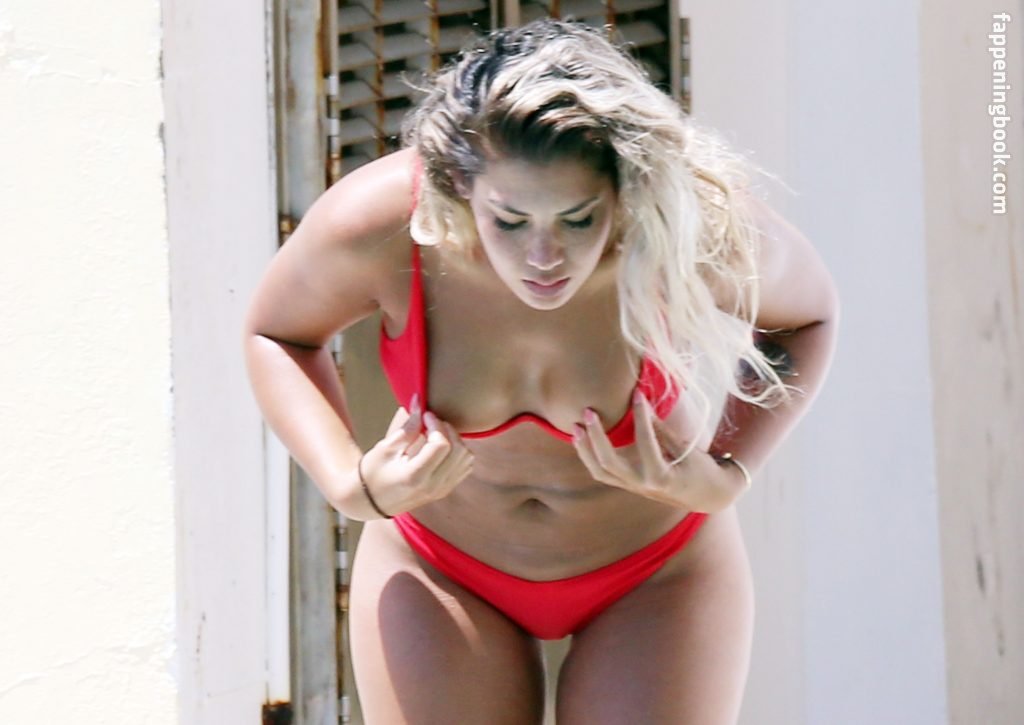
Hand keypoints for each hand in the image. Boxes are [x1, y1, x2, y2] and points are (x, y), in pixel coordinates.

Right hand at [357, 394, 473, 515]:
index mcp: (415, 476)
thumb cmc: (372, 473)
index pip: (441, 445)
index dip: (436, 424)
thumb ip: (408, 426)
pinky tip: (441, 447)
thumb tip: (420, 402)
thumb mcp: (385, 448)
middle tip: (431, 422)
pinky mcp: (445, 491)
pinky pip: (464, 467)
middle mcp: (433, 486)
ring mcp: (441, 491)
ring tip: (435, 434)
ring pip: (466, 458)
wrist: (369, 502)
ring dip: (455, 440)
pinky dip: (458, 452)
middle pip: (459, 450)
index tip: (425, 416)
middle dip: (447, 430)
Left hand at [571, 391, 744, 512]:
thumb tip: (640, 404)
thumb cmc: (701, 470)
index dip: (641, 415)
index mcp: (660, 476)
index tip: (637, 393)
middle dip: (595, 437)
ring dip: (585, 449)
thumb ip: (661, 430)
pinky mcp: (627, 485)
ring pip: (599, 471)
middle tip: (588, 412)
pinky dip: (590, 456)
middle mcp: (641, 485)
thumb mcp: (687, 449)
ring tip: (576, 427)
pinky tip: (583, 438)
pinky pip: (602, 472)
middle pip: (608, 462)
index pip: (645, 441)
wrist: (706, 497)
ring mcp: (632, 487)